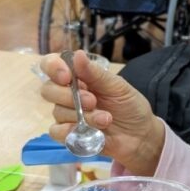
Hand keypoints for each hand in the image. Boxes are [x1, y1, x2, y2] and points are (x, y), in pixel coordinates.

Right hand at [39, 51, 164, 175]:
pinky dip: (70, 131)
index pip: (52, 65)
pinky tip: (89, 131)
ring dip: (82, 115)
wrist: (141, 136)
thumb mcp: (118, 87)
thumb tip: (77, 54)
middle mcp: (69, 94)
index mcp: (79, 77)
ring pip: (57, 112)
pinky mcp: (70, 135)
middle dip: (67, 95)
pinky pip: (56, 131)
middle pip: (48, 90)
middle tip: (92, 101)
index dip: (53, 67)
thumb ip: (96, 74)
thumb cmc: (131, 107)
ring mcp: (68, 115)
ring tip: (106, 119)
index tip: (66, 76)